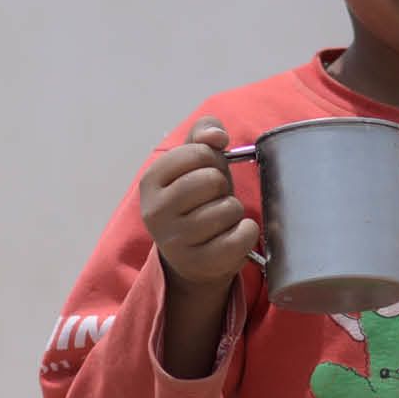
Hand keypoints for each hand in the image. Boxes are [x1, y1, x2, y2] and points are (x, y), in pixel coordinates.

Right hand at [139, 118, 260, 294]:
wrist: (191, 255)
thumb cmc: (196, 200)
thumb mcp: (194, 163)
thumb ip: (202, 134)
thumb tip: (216, 135)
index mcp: (151, 180)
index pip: (198, 152)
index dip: (212, 160)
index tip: (204, 173)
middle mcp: (156, 211)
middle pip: (212, 180)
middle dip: (223, 187)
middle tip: (213, 199)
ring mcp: (175, 240)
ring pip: (228, 208)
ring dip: (234, 211)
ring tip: (221, 219)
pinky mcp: (199, 263)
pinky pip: (239, 237)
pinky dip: (247, 232)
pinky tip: (234, 234)